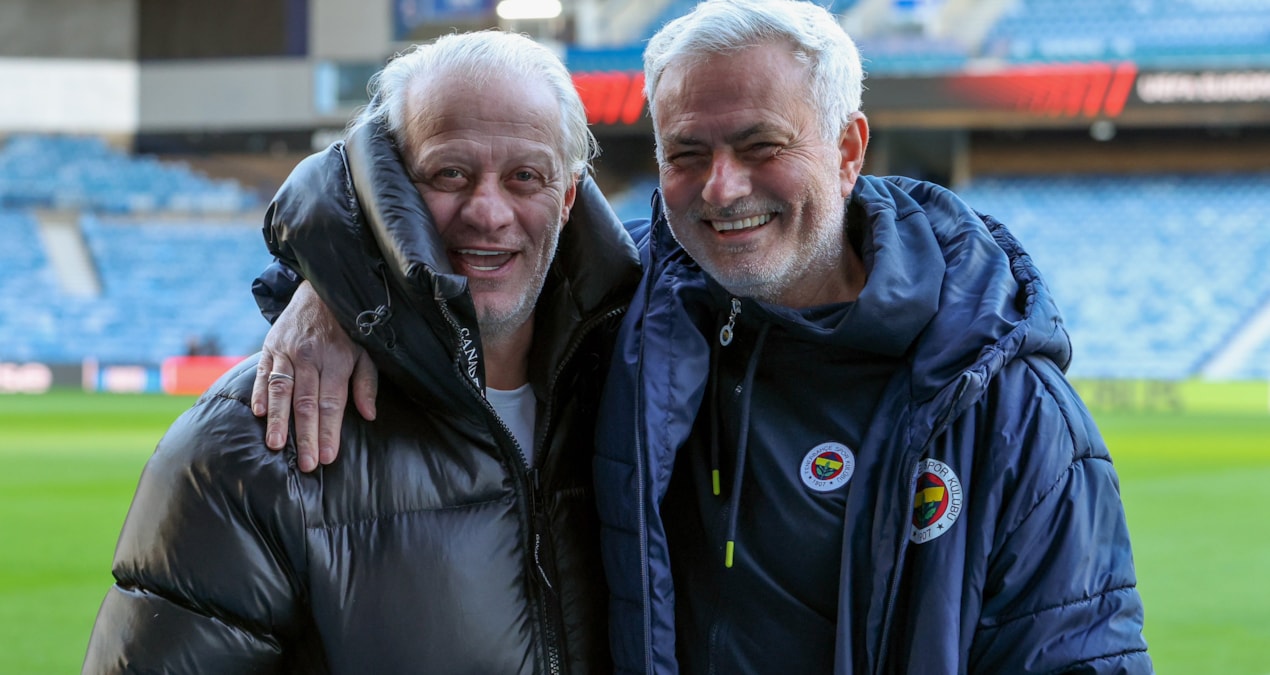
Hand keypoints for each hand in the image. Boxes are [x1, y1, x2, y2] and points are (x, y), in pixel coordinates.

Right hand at [251, 281, 378, 471]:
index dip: (329, 432)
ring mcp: (287, 350)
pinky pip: (262, 371)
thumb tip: (368, 415)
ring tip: (276, 445)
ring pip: (281, 390)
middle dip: (306, 436)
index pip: (332, 403)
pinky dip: (258, 392)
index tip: (327, 457)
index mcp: (337, 360)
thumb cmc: (349, 328)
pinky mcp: (270, 344)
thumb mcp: (367, 351)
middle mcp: (310, 356)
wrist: (324, 289)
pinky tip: (257, 413)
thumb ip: (366, 383)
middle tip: (305, 464)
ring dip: (278, 420)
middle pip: (306, 403)